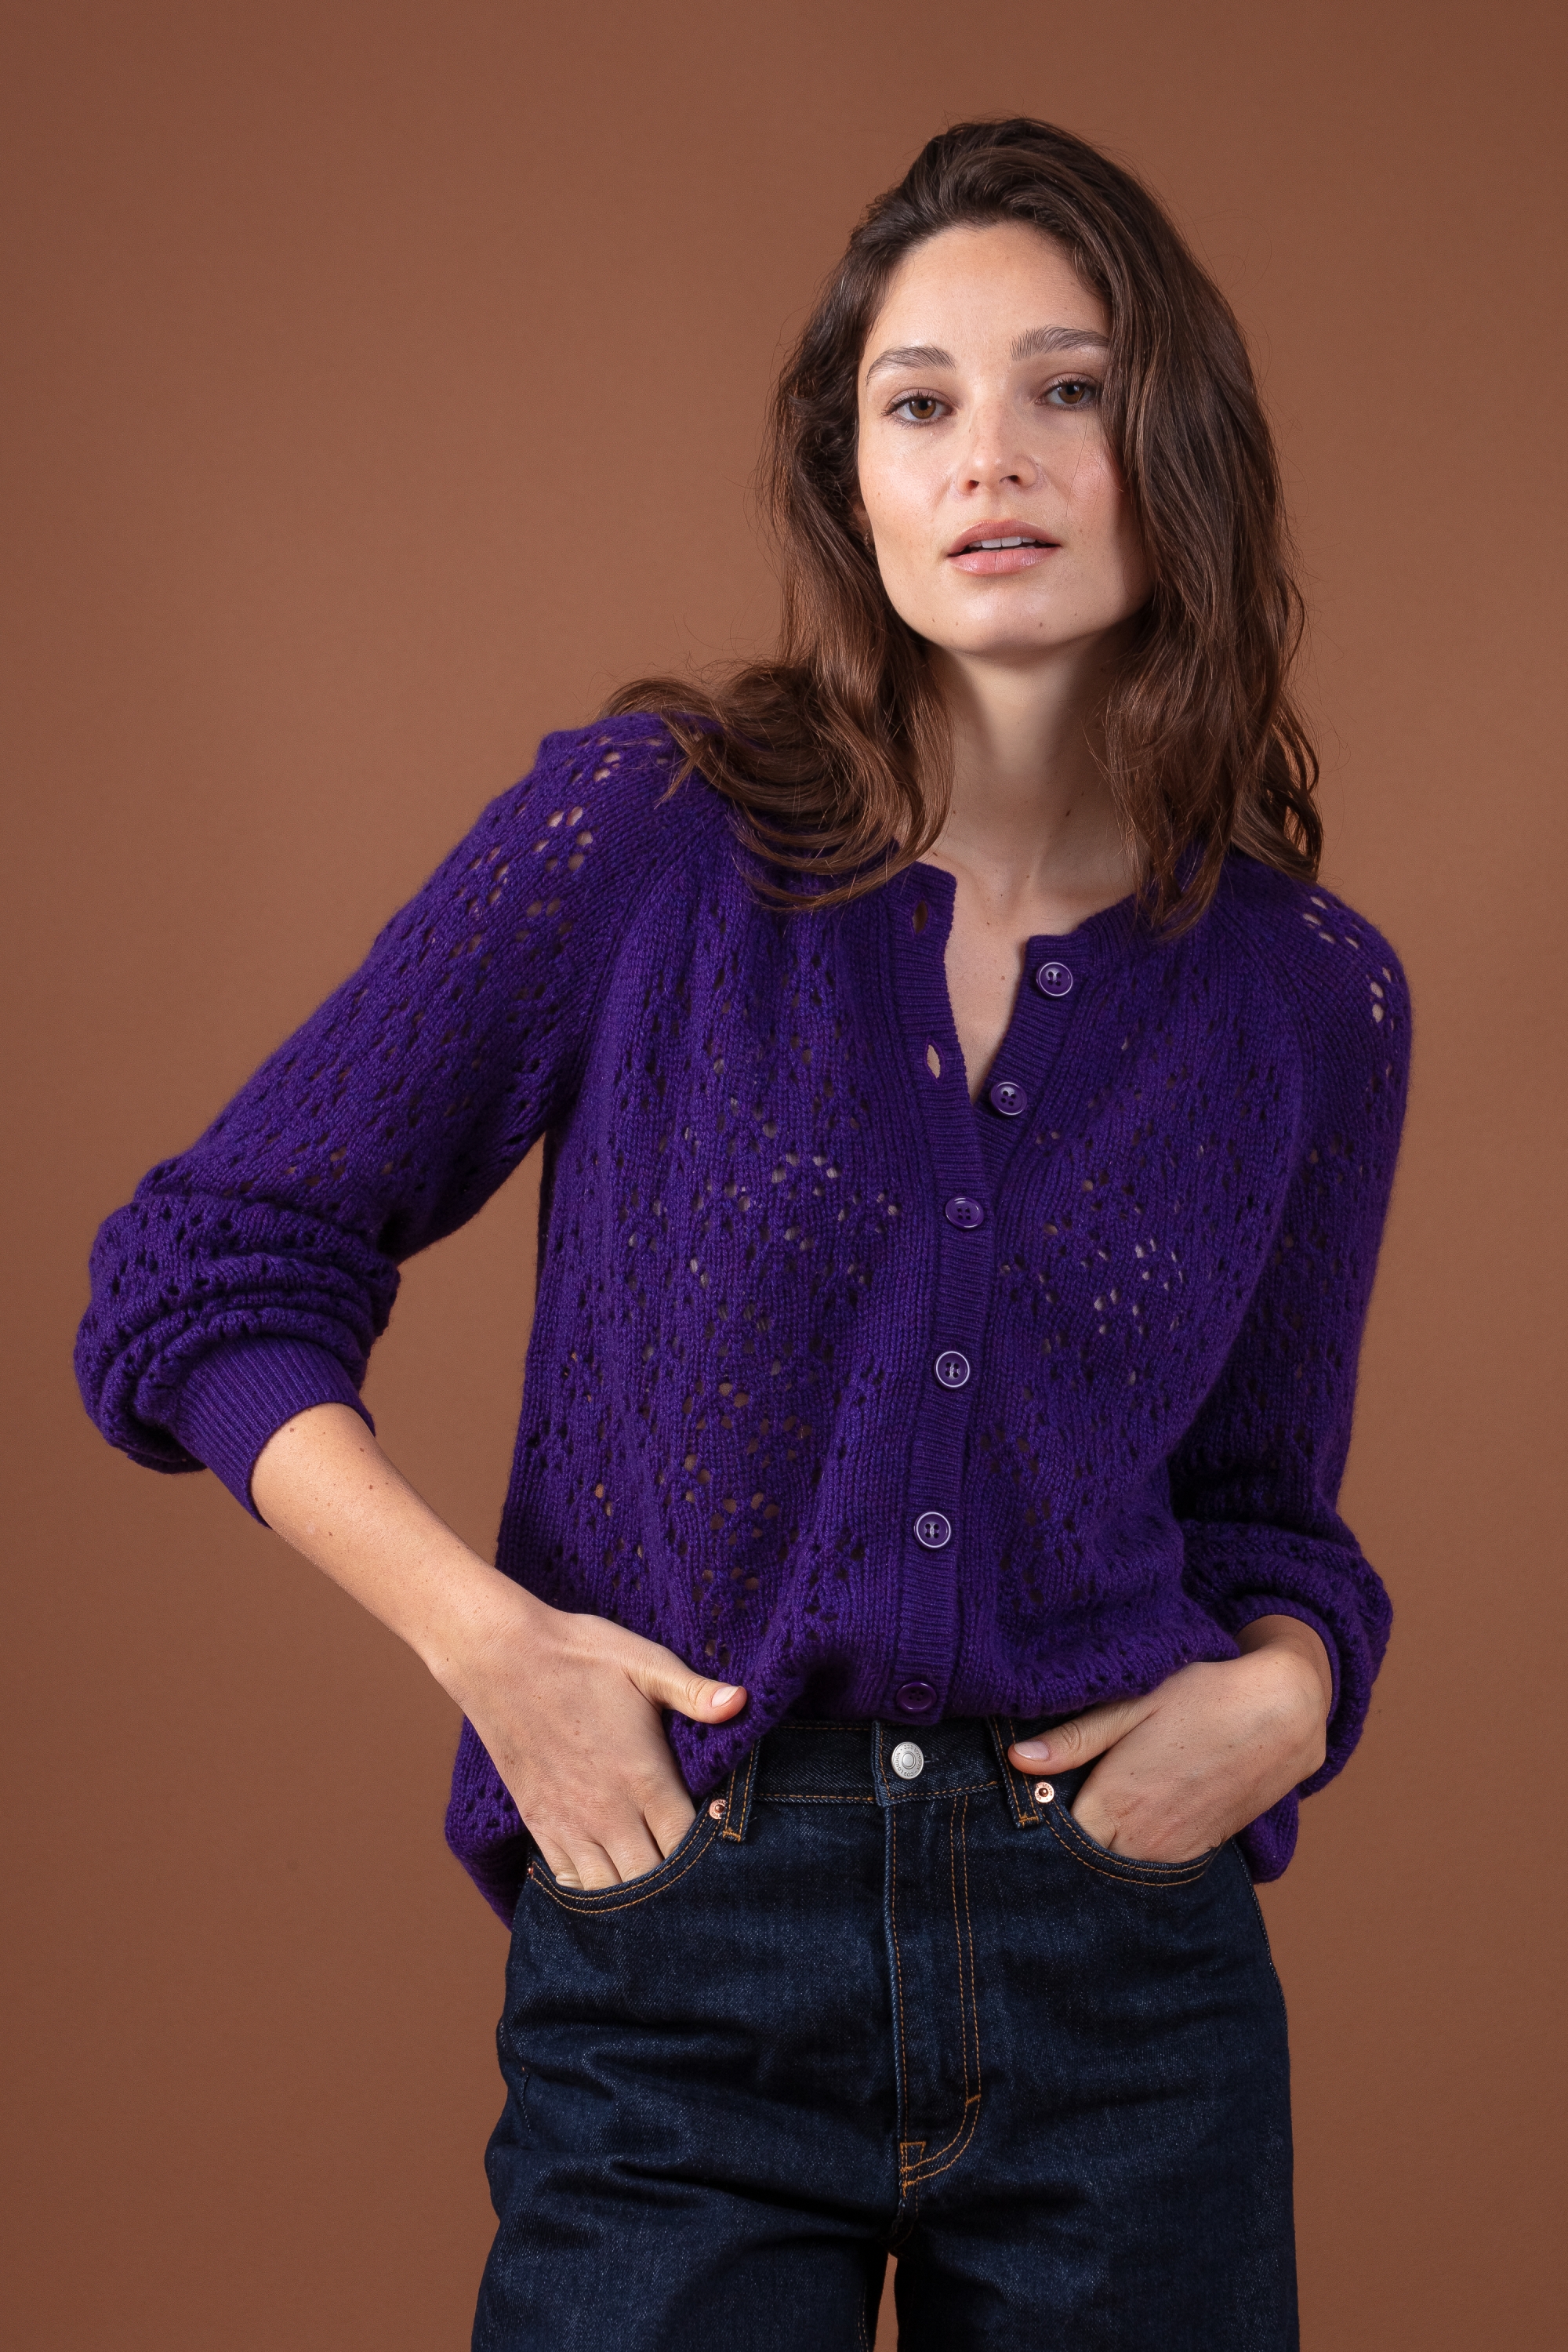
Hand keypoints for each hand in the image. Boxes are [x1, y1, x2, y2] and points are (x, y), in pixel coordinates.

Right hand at [441, 1581, 747, 1889]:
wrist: (499, 1657)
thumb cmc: (579, 1655)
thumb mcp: (644, 1662)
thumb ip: (694, 1691)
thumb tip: (742, 1701)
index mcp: (643, 1776)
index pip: (688, 1845)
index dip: (712, 1857)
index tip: (729, 1851)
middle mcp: (608, 1811)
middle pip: (653, 1881)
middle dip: (679, 1889)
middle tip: (701, 1885)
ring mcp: (569, 1823)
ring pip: (610, 1891)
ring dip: (637, 1898)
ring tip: (661, 1895)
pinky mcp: (538, 1824)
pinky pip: (568, 1882)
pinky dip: (592, 1894)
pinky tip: (611, 1886)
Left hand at [1007, 1617, 1331, 1862]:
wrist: (1283, 1714)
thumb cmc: (1203, 1696)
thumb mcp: (1134, 1703)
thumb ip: (1075, 1738)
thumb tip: (1016, 1760)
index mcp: (1116, 1803)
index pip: (1054, 1840)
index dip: (1035, 1824)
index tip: (1018, 1806)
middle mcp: (1143, 1841)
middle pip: (1083, 1861)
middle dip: (1061, 1844)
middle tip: (1047, 1810)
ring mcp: (1174, 1854)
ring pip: (1117, 1871)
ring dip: (1098, 1853)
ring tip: (1083, 1819)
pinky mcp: (1199, 1855)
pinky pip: (1151, 1869)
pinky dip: (1132, 1854)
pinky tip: (1126, 1826)